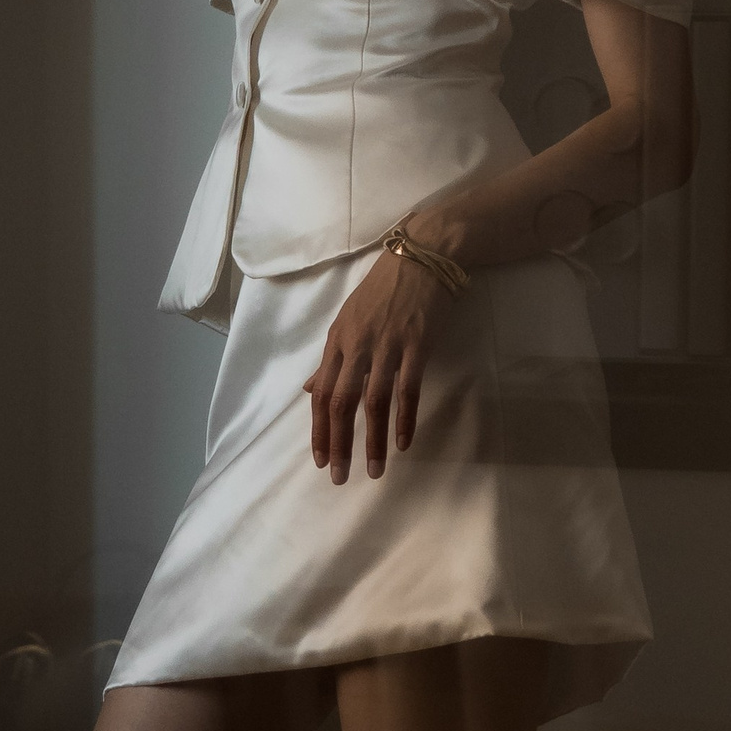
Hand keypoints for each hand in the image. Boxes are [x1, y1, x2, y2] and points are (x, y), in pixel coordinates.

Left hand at [302, 247, 453, 481]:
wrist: (423, 253)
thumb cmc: (385, 287)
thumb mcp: (349, 319)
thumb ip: (332, 358)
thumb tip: (307, 389)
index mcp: (339, 338)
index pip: (321, 392)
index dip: (319, 429)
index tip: (320, 460)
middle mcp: (358, 343)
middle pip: (341, 401)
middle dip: (339, 444)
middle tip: (340, 477)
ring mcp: (388, 343)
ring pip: (374, 401)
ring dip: (373, 440)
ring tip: (374, 469)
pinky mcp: (417, 343)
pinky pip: (408, 389)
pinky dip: (404, 419)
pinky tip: (403, 443)